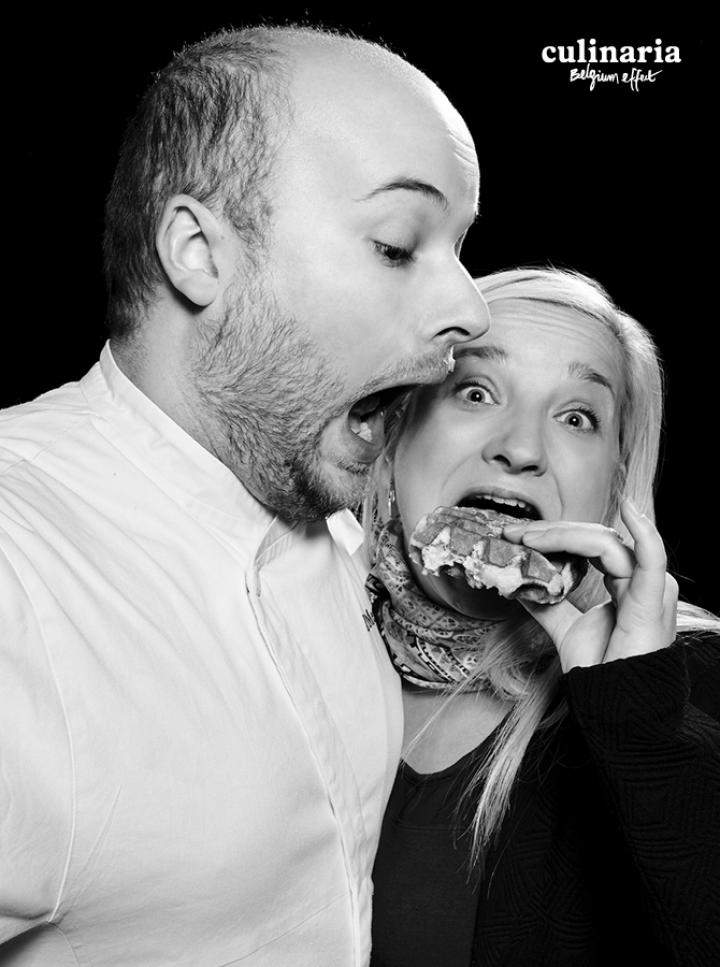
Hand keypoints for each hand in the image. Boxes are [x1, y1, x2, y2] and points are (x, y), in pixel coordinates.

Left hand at [502, 500, 678, 671]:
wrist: (614, 706)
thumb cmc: (599, 670)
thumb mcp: (566, 629)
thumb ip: (547, 604)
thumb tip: (518, 586)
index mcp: (626, 583)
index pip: (589, 544)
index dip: (553, 536)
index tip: (515, 537)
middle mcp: (641, 580)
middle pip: (594, 538)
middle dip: (551, 531)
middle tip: (513, 533)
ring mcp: (650, 588)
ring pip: (605, 542)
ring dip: (562, 535)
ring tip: (528, 538)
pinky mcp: (653, 600)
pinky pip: (651, 559)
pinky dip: (644, 532)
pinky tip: (629, 509)